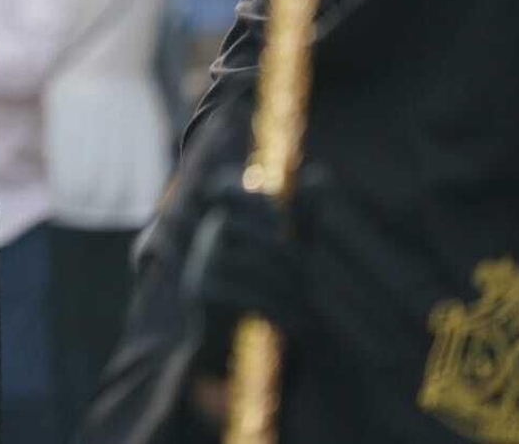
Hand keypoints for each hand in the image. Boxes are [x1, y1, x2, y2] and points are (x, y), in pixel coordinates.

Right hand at [183, 165, 327, 338]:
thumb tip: (318, 174)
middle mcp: (208, 237)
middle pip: (231, 225)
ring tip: (306, 302)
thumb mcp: (290, 250)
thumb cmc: (268, 287)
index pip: (223, 188)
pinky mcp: (201, 294)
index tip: (277, 216)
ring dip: (281, 283)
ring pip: (241, 262)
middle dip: (275, 248)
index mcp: (229, 218)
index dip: (248, 194)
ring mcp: (199, 265)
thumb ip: (303, 215)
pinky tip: (296, 323)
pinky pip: (240, 294)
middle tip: (305, 271)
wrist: (239, 343)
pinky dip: (275, 308)